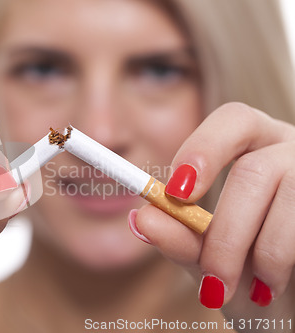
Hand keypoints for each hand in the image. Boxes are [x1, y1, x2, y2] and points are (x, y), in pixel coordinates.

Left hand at [132, 103, 294, 330]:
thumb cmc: (251, 276)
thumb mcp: (211, 260)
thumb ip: (180, 239)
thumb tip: (142, 219)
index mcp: (256, 147)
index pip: (233, 119)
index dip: (203, 148)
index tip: (177, 193)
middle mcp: (291, 151)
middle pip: (255, 170)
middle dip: (225, 233)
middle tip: (213, 278)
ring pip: (290, 192)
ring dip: (265, 253)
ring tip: (255, 290)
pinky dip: (287, 260)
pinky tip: (278, 283)